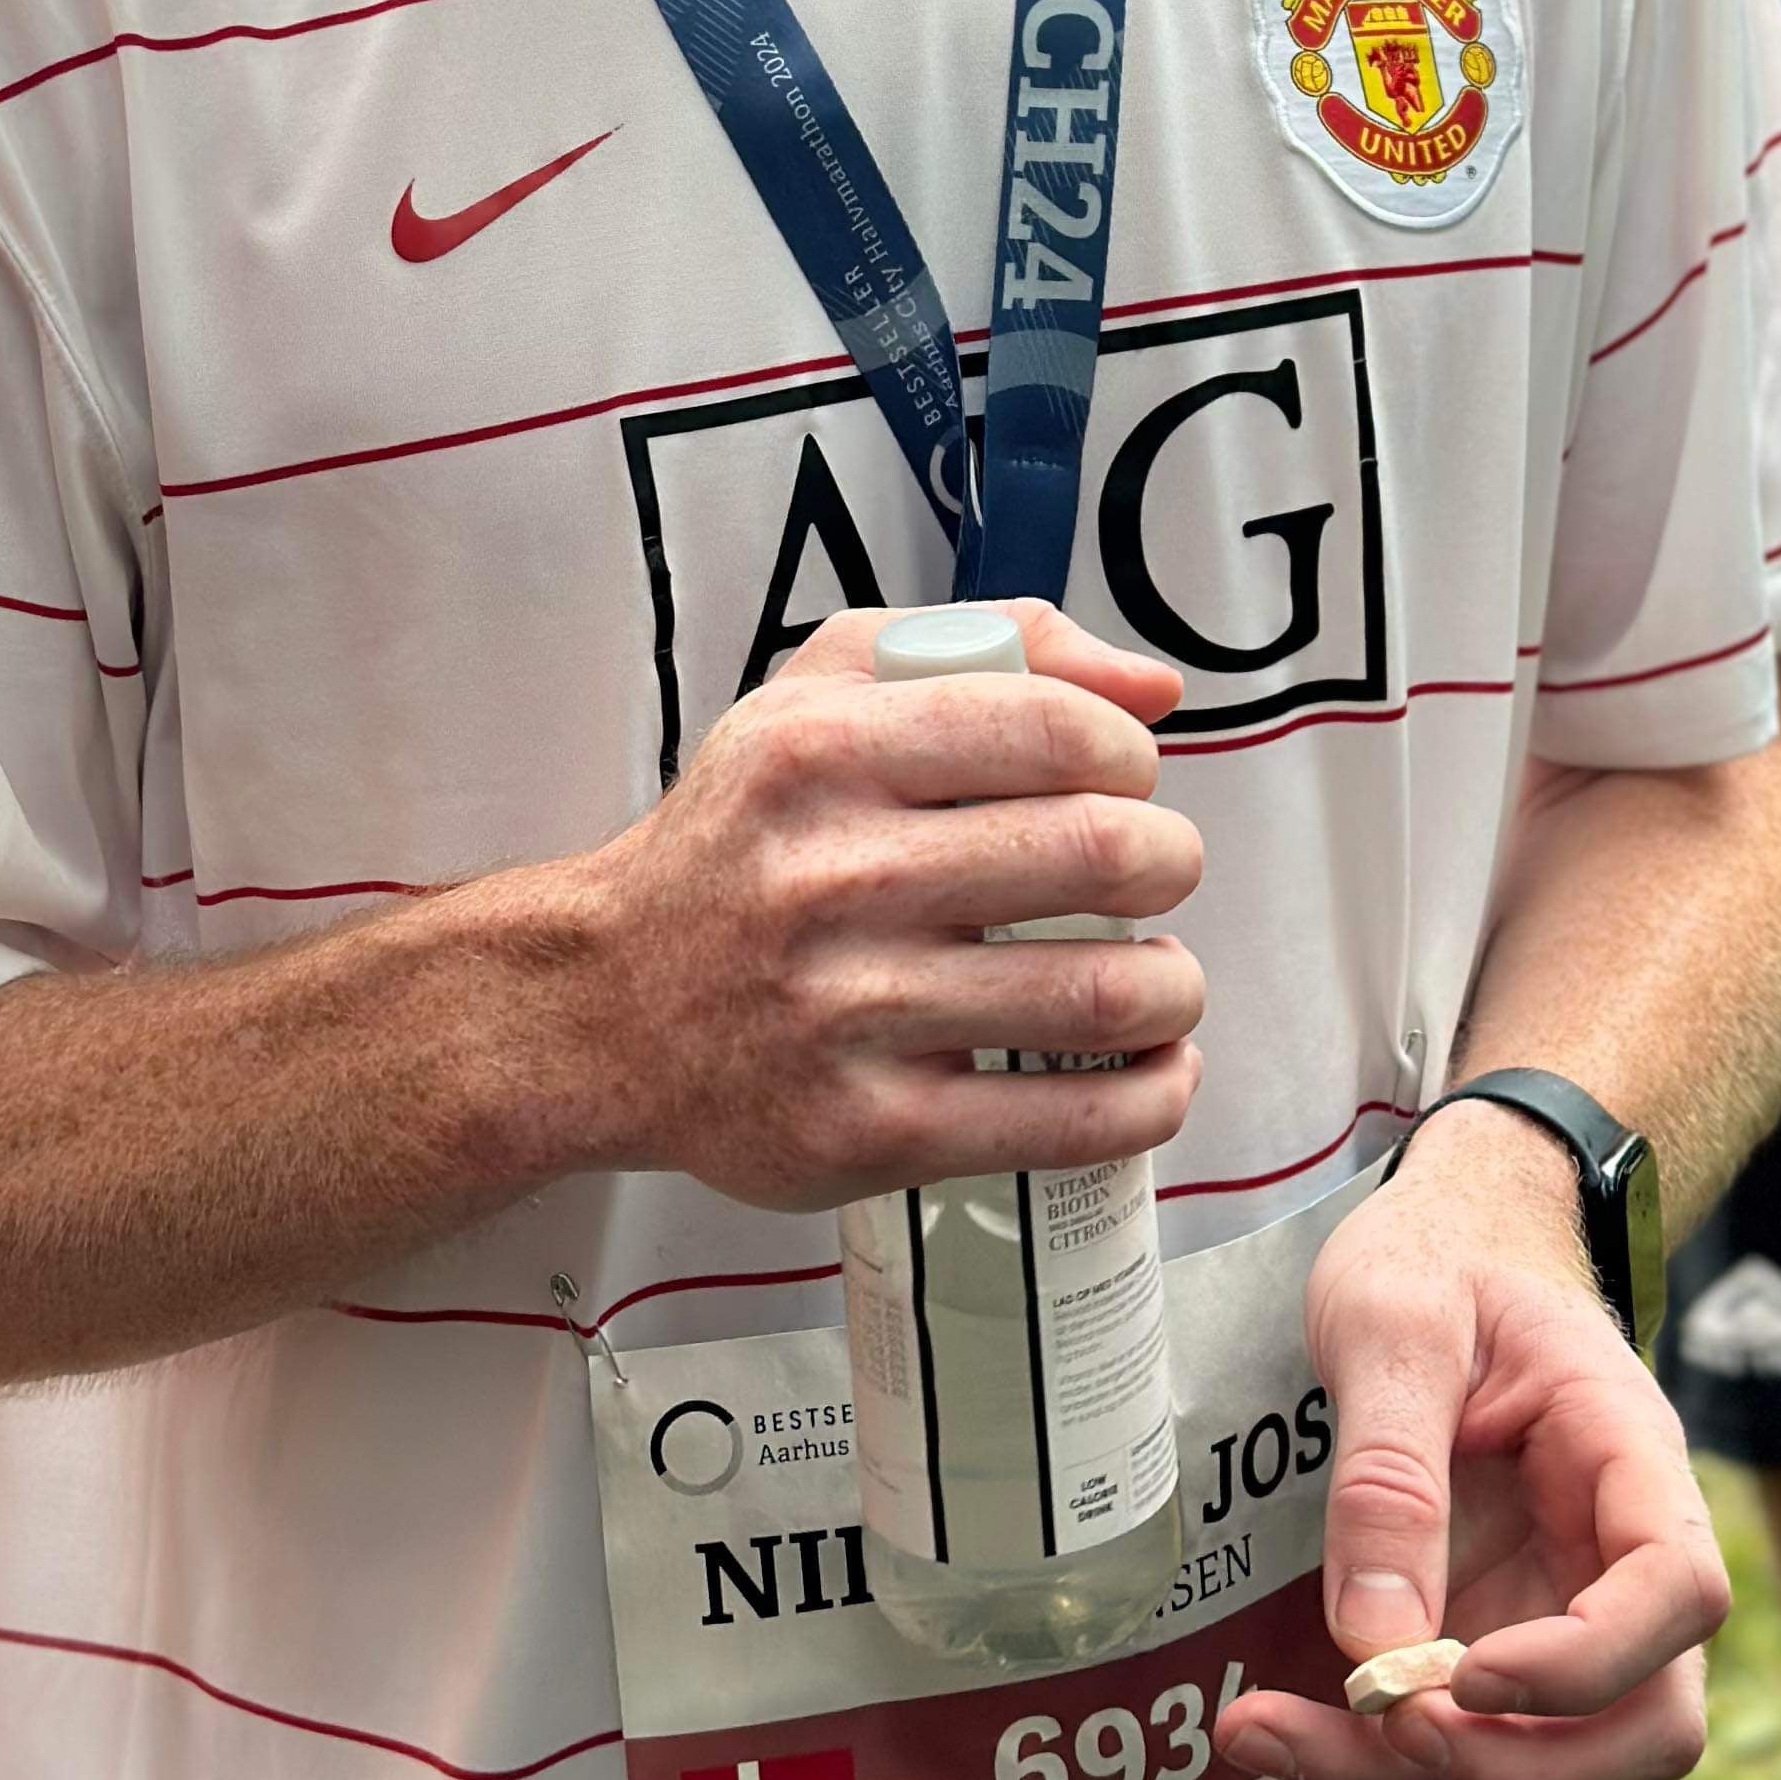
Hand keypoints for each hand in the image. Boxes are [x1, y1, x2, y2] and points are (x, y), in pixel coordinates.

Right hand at [570, 603, 1204, 1209]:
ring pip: (1098, 995)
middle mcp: (836, 877)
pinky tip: (1159, 1071)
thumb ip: (991, 648)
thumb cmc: (742, 838)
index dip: (1130, 754)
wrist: (604, 1007)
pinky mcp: (869, 1131)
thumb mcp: (823, 691)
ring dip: (1175, 987)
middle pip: (1096, 853)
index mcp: (826, 751)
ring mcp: (852, 1013)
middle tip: (1160, 870)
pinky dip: (1149, 1099)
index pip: (1052, 730)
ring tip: (1166, 980)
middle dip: (1170, 860)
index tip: (1128, 779)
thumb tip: (1155, 692)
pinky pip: (1061, 1121)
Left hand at [1217, 1117, 1723, 1779]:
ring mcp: (1553, 1619)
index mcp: (1629, 1455)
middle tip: (1367, 1728)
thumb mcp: (1396, 1321)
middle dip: (1500, 1765)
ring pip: (1528, 1770)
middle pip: (1629, 1724)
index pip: (1677, 1592)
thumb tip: (1379, 1644)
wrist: (1438, 1245)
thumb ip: (1391, 1471)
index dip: (1589, 1663)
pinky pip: (1451, 1761)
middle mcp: (1610, 1560)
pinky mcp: (1482, 1657)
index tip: (1468, 1675)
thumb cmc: (1437, 1260)